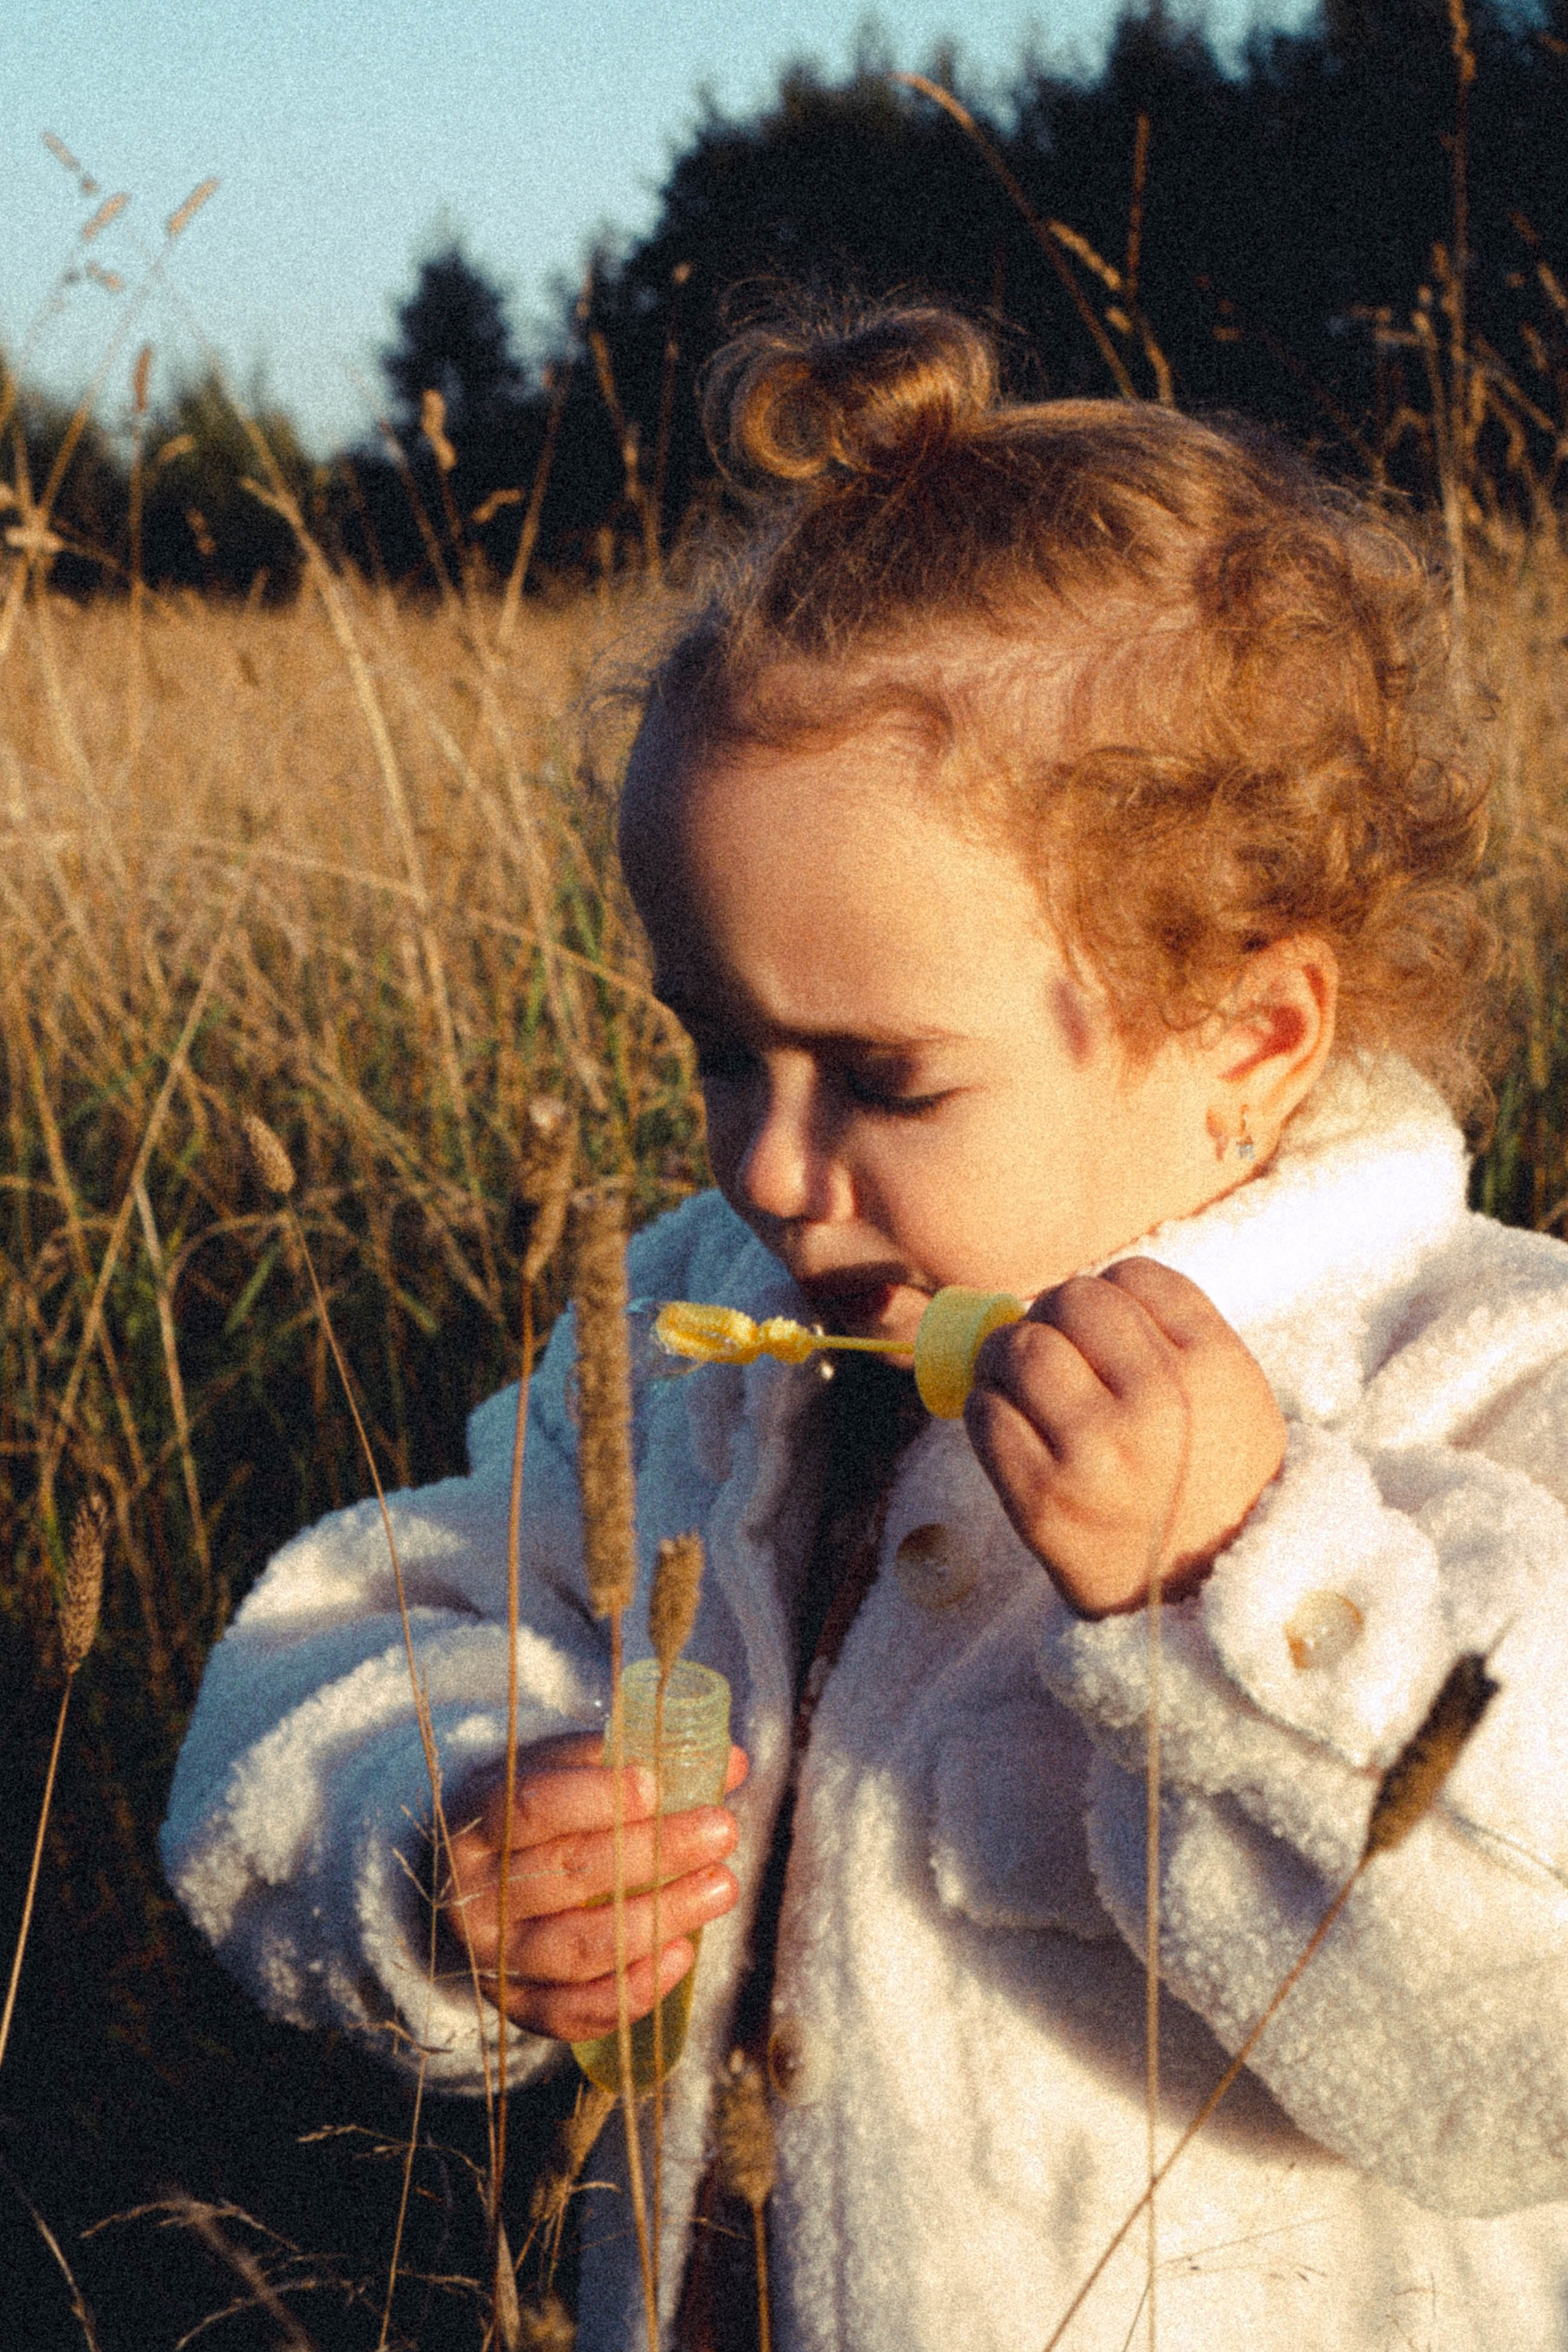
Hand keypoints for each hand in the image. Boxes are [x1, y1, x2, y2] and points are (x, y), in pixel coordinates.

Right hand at [439, 1731, 747, 2040]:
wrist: (467, 1887)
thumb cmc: (528, 1819)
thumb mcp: (558, 1772)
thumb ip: (629, 1760)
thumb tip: (729, 1762)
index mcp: (478, 1825)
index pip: (531, 1809)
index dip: (594, 1797)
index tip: (654, 1786)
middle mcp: (477, 1896)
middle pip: (570, 1875)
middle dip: (656, 1852)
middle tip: (721, 1831)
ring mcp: (496, 1958)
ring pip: (580, 1948)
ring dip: (659, 1919)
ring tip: (721, 1887)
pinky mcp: (517, 2007)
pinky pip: (575, 2012)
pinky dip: (633, 1990)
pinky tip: (681, 1954)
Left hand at [964, 1258, 1285, 1618]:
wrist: (1207, 1600)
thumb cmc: (1212, 1485)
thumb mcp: (1233, 1398)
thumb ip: (1174, 1334)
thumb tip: (1071, 1292)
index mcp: (1214, 1369)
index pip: (1132, 1277)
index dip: (1106, 1296)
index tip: (1101, 1331)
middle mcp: (1159, 1403)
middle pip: (1070, 1301)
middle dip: (1050, 1319)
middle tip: (1050, 1350)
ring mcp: (1097, 1451)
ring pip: (1018, 1348)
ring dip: (1006, 1357)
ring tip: (1021, 1384)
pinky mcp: (1042, 1498)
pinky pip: (985, 1414)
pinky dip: (987, 1410)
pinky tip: (1011, 1428)